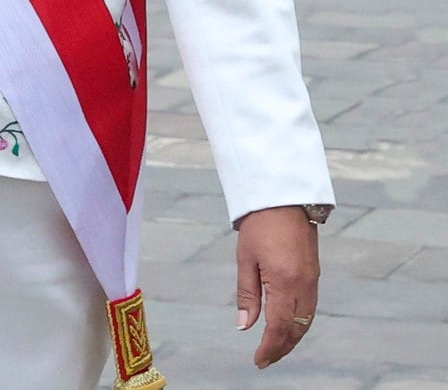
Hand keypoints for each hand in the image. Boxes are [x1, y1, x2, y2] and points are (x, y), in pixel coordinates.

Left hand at [236, 207, 319, 369]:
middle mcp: (303, 285)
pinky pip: (311, 309)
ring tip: (275, 349)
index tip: (258, 361)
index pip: (278, 327)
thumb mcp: (245, 260)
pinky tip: (289, 328)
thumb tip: (244, 326)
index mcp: (284, 282)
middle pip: (296, 329)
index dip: (269, 347)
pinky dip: (300, 324)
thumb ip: (247, 295)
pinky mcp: (315, 275)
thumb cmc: (259, 226)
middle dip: (281, 348)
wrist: (283, 200)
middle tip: (265, 360)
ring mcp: (313, 281)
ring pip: (307, 322)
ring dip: (292, 338)